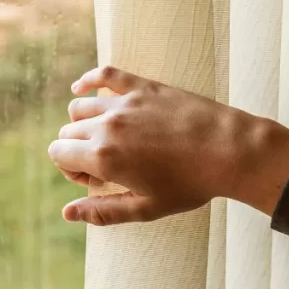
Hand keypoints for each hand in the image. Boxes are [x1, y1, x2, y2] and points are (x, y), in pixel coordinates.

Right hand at [48, 67, 288, 224]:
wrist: (229, 150)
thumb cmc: (190, 184)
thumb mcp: (145, 207)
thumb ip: (102, 211)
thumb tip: (66, 213)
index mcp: (103, 157)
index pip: (59, 153)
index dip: (71, 169)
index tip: (96, 179)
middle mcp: (107, 126)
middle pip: (68, 132)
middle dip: (78, 149)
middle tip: (107, 164)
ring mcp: (124, 103)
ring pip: (81, 107)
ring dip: (83, 122)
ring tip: (104, 137)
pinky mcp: (143, 87)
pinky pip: (104, 75)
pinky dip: (88, 81)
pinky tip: (82, 88)